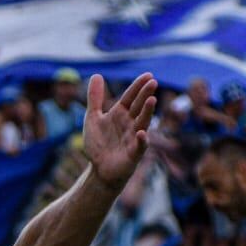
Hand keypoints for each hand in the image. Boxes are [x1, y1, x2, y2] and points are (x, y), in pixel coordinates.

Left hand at [82, 72, 157, 188]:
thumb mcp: (92, 118)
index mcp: (120, 114)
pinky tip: (141, 133)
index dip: (138, 86)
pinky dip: (141, 141)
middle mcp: (130, 124)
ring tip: (152, 100)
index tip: (148, 75)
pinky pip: (139, 147)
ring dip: (147, 112)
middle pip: (139, 107)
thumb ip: (95, 98)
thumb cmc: (99, 144)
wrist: (99, 170)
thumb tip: (97, 75)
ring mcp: (133, 138)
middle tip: (152, 82)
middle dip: (145, 95)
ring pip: (142, 123)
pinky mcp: (133, 154)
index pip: (131, 97)